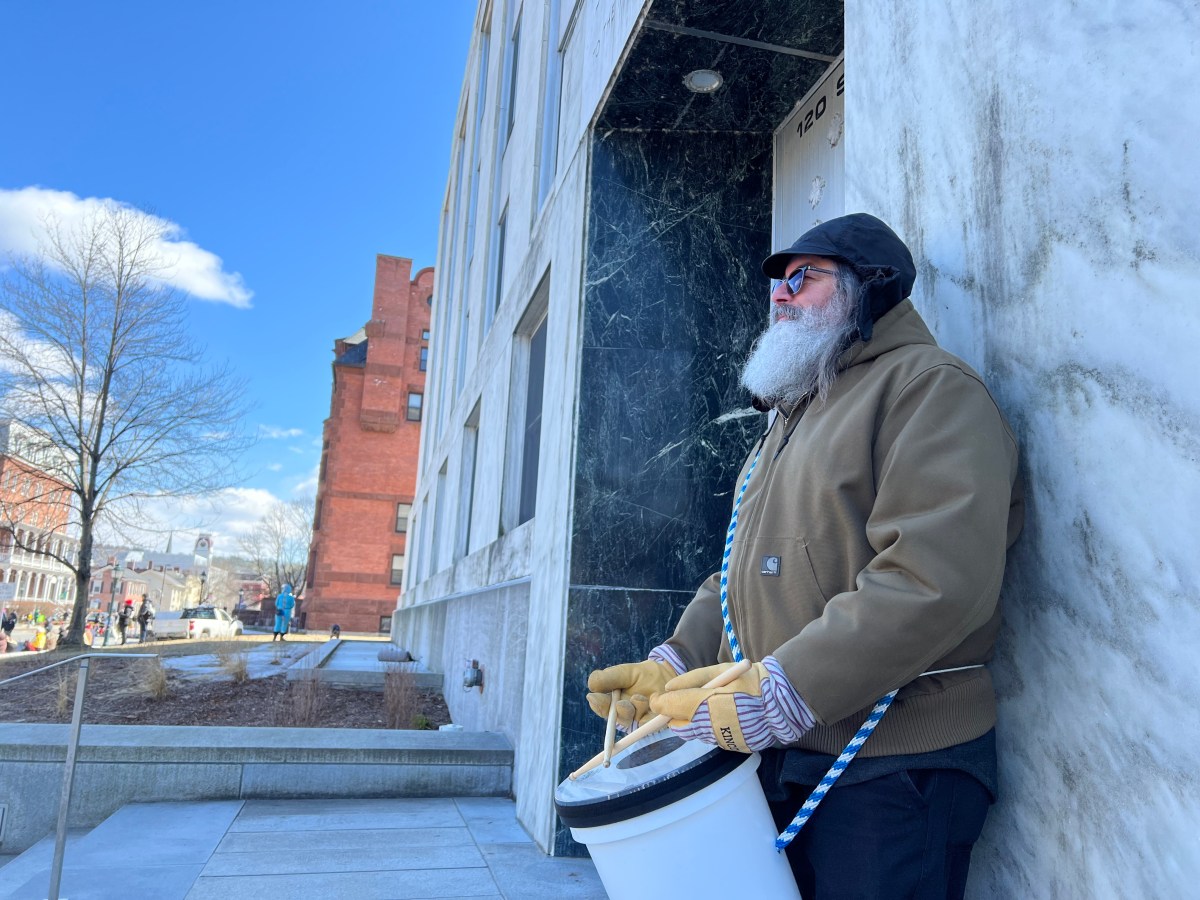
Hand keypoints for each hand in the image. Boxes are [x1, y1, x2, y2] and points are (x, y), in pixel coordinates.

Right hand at [587, 659, 677, 730]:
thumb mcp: (627, 672)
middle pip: (616, 718)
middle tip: (620, 704)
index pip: (602, 707)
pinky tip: (653, 703)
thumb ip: (610, 677)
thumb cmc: (645, 675)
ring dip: (635, 709)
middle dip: (618, 711)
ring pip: (632, 720)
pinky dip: (649, 716)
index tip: (594, 697)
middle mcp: (626, 714)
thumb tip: (591, 684)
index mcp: (614, 702)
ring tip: (640, 697)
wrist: (670, 675)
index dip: (597, 704)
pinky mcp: (654, 724)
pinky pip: (649, 725)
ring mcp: (640, 720)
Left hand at [649, 658, 813, 752]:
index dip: (661, 704)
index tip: (656, 699)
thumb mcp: (720, 671)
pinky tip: (726, 716)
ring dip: (695, 722)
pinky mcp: (734, 747)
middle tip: (680, 703)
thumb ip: (691, 681)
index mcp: (708, 703)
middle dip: (676, 716)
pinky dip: (713, 729)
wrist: (783, 699)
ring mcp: (723, 739)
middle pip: (680, 726)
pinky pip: (714, 738)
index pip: (672, 708)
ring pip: (697, 733)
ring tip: (711, 705)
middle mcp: (713, 726)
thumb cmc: (749, 680)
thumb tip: (666, 690)